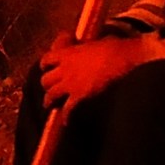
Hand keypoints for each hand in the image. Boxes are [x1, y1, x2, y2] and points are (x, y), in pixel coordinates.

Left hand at [38, 36, 153, 112]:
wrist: (120, 59)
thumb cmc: (112, 48)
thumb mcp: (97, 42)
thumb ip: (91, 46)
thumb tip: (97, 45)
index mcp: (68, 53)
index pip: (47, 58)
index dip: (45, 64)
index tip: (46, 67)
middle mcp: (64, 68)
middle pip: (45, 79)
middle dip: (46, 84)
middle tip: (50, 88)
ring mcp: (70, 83)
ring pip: (51, 94)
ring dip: (49, 100)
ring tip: (50, 105)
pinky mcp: (79, 96)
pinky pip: (68, 109)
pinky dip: (66, 116)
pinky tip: (66, 121)